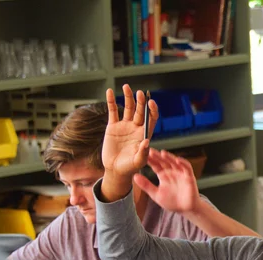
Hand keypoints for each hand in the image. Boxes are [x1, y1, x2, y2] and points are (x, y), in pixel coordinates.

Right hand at [99, 84, 158, 201]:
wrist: (115, 170)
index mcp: (144, 133)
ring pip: (127, 108)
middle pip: (139, 110)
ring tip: (126, 86)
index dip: (152, 110)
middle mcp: (136, 127)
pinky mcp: (113, 126)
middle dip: (140, 101)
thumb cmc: (130, 167)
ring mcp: (124, 125)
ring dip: (128, 97)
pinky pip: (112, 111)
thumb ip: (143, 152)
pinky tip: (110, 92)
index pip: (151, 118)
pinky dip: (111, 101)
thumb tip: (147, 141)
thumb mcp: (138, 162)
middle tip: (140, 93)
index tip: (151, 102)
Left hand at [134, 149, 200, 213]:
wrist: (185, 209)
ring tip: (162, 153)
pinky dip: (183, 163)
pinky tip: (177, 160)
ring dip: (169, 157)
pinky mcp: (189, 176)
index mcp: (163, 175)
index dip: (150, 160)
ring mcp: (180, 173)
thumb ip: (146, 185)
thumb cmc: (172, 202)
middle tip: (149, 151)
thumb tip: (134, 176)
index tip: (142, 155)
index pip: (155, 165)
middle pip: (164, 161)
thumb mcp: (155, 194)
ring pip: (174, 162)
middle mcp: (171, 172)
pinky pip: (187, 167)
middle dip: (157, 156)